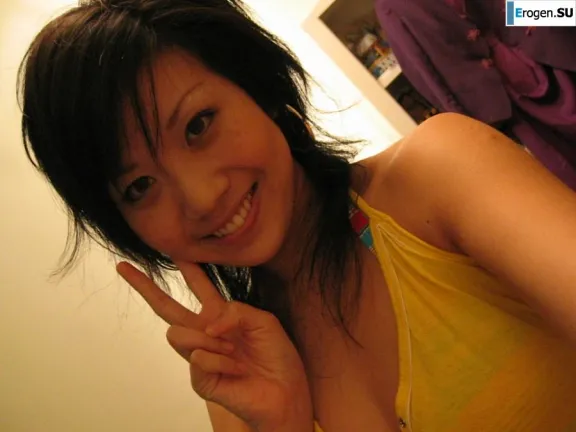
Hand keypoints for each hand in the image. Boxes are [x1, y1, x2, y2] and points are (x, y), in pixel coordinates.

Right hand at [117, 261, 313, 431]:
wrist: (285, 391)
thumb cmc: (276, 356)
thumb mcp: (263, 321)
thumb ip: (235, 311)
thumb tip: (207, 326)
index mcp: (220, 315)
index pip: (199, 286)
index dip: (187, 267)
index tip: (173, 248)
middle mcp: (205, 332)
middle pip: (166, 306)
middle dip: (145, 286)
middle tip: (124, 267)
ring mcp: (199, 356)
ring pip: (177, 334)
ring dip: (211, 341)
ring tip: (234, 352)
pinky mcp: (199, 379)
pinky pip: (198, 359)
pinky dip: (221, 361)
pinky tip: (235, 369)